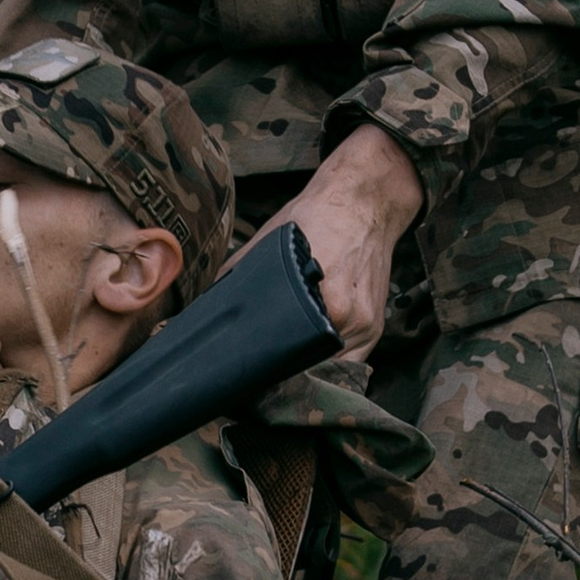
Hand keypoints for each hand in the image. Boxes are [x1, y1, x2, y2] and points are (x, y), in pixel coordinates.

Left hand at [249, 124, 422, 357]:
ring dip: (310, 375)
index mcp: (321, 300)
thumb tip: (203, 311)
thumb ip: (238, 281)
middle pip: (312, 371)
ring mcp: (366, 325)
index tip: (248, 376)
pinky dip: (330, 364)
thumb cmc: (313, 219)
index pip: (290, 360)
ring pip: (334, 373)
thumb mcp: (267, 247)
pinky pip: (353, 361)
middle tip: (260, 377)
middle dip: (286, 378)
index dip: (267, 373)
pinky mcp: (377, 326)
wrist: (364, 201)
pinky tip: (311, 359)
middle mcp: (347, 318)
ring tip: (284, 372)